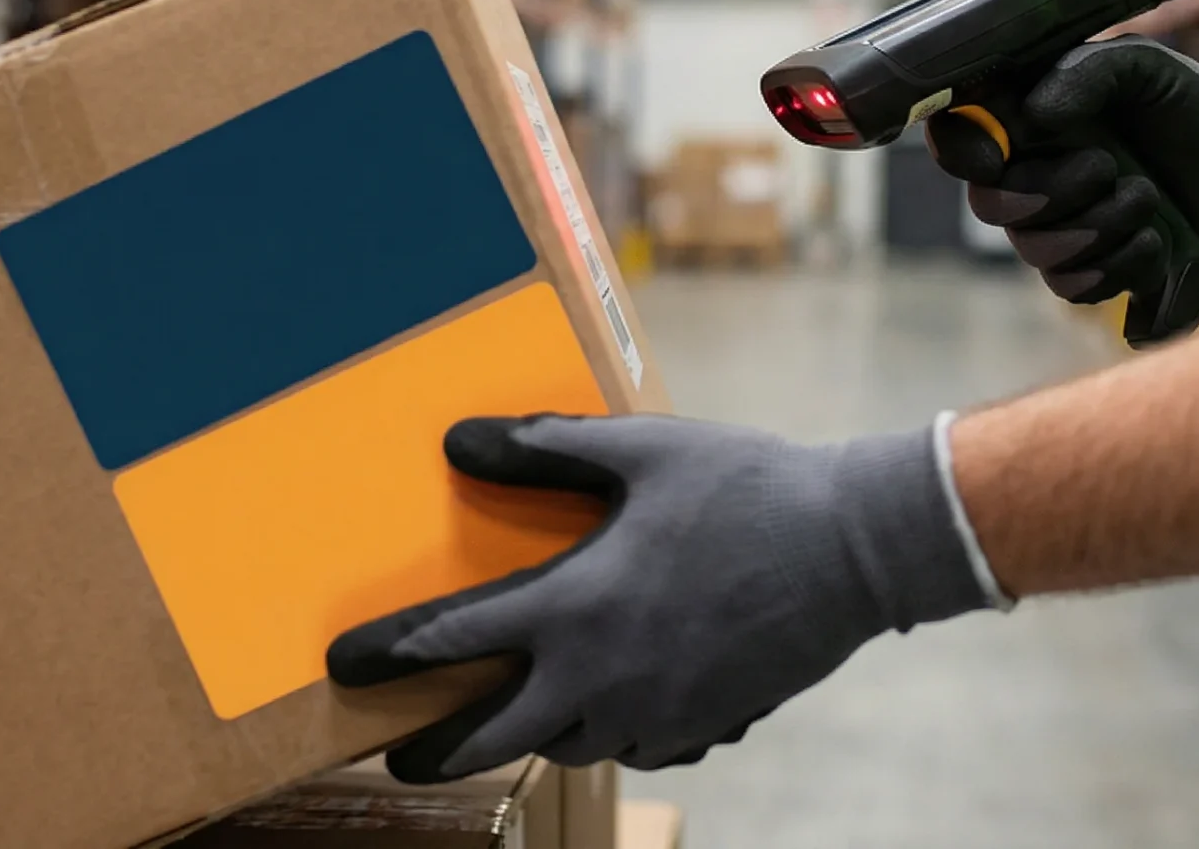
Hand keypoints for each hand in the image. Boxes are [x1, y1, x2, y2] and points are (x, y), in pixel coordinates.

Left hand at [326, 413, 993, 782]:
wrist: (855, 549)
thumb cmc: (749, 487)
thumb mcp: (644, 450)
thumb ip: (546, 449)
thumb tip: (460, 442)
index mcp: (578, 606)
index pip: (454, 641)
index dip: (389, 655)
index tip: (342, 668)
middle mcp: (604, 675)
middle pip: (495, 734)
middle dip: (438, 748)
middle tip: (399, 756)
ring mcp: (656, 709)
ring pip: (568, 745)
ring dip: (529, 735)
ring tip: (511, 720)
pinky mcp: (702, 724)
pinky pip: (634, 747)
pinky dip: (607, 734)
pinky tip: (611, 710)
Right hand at [926, 36, 1198, 303]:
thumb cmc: (1185, 101)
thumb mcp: (1143, 66)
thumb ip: (1089, 73)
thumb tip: (1034, 118)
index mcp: (1025, 114)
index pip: (956, 133)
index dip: (959, 150)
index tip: (996, 157)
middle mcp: (1028, 171)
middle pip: (991, 205)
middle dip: (1050, 195)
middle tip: (1108, 168)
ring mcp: (1056, 224)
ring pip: (1034, 252)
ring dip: (1095, 232)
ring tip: (1149, 199)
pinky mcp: (1090, 265)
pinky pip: (1071, 288)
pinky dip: (1114, 270)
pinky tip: (1154, 243)